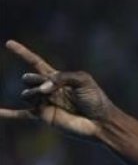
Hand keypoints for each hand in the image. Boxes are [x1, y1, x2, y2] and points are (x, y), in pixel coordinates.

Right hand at [0, 40, 114, 139]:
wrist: (100, 122)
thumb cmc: (95, 99)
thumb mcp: (83, 80)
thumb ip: (62, 77)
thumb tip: (42, 87)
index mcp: (57, 78)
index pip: (36, 62)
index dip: (22, 53)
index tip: (9, 43)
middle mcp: (49, 90)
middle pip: (30, 79)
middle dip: (36, 80)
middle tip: (50, 89)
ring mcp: (45, 103)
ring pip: (27, 94)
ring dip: (35, 94)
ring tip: (47, 97)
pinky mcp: (44, 116)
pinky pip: (21, 115)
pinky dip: (8, 114)